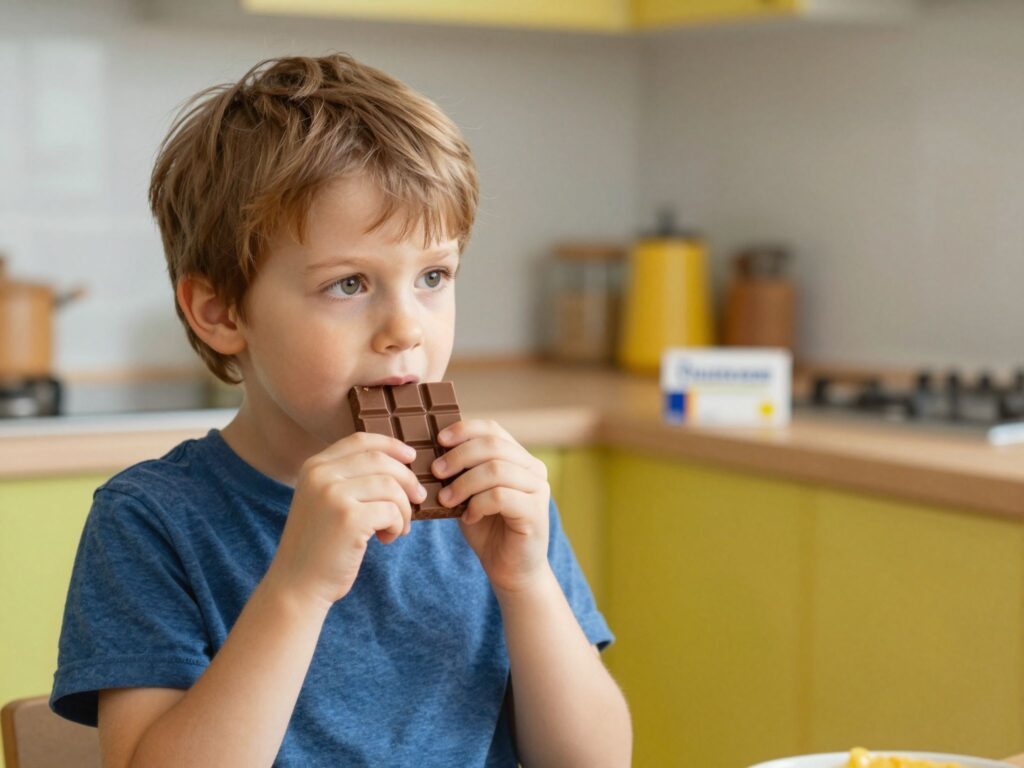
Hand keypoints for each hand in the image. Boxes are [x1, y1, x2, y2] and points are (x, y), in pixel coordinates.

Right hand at [265, 432, 424, 611]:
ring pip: (391, 486)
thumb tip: (399, 463)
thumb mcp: (325, 502)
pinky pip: (392, 510)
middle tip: (417, 499)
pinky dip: (399, 525)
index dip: (391, 445)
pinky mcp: (349, 518)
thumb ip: (348, 479)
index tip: (410, 456)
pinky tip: (388, 538)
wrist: (297, 585)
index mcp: (314, 467)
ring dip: (404, 508)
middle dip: (407, 479)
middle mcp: (320, 475)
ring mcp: (333, 495)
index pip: (360, 440)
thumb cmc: (320, 546)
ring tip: (398, 528)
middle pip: (381, 461)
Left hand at [432, 419, 550, 592]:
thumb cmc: (487, 529)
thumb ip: (462, 471)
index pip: (493, 429)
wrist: (510, 570)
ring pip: (495, 469)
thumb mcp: (469, 493)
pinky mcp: (535, 512)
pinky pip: (500, 496)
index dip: (464, 429)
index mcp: (518, 458)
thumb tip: (433, 450)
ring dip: (463, 483)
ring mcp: (538, 489)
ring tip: (446, 499)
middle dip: (458, 456)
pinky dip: (477, 504)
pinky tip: (468, 517)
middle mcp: (533, 468)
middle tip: (435, 472)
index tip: (439, 440)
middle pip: (493, 445)